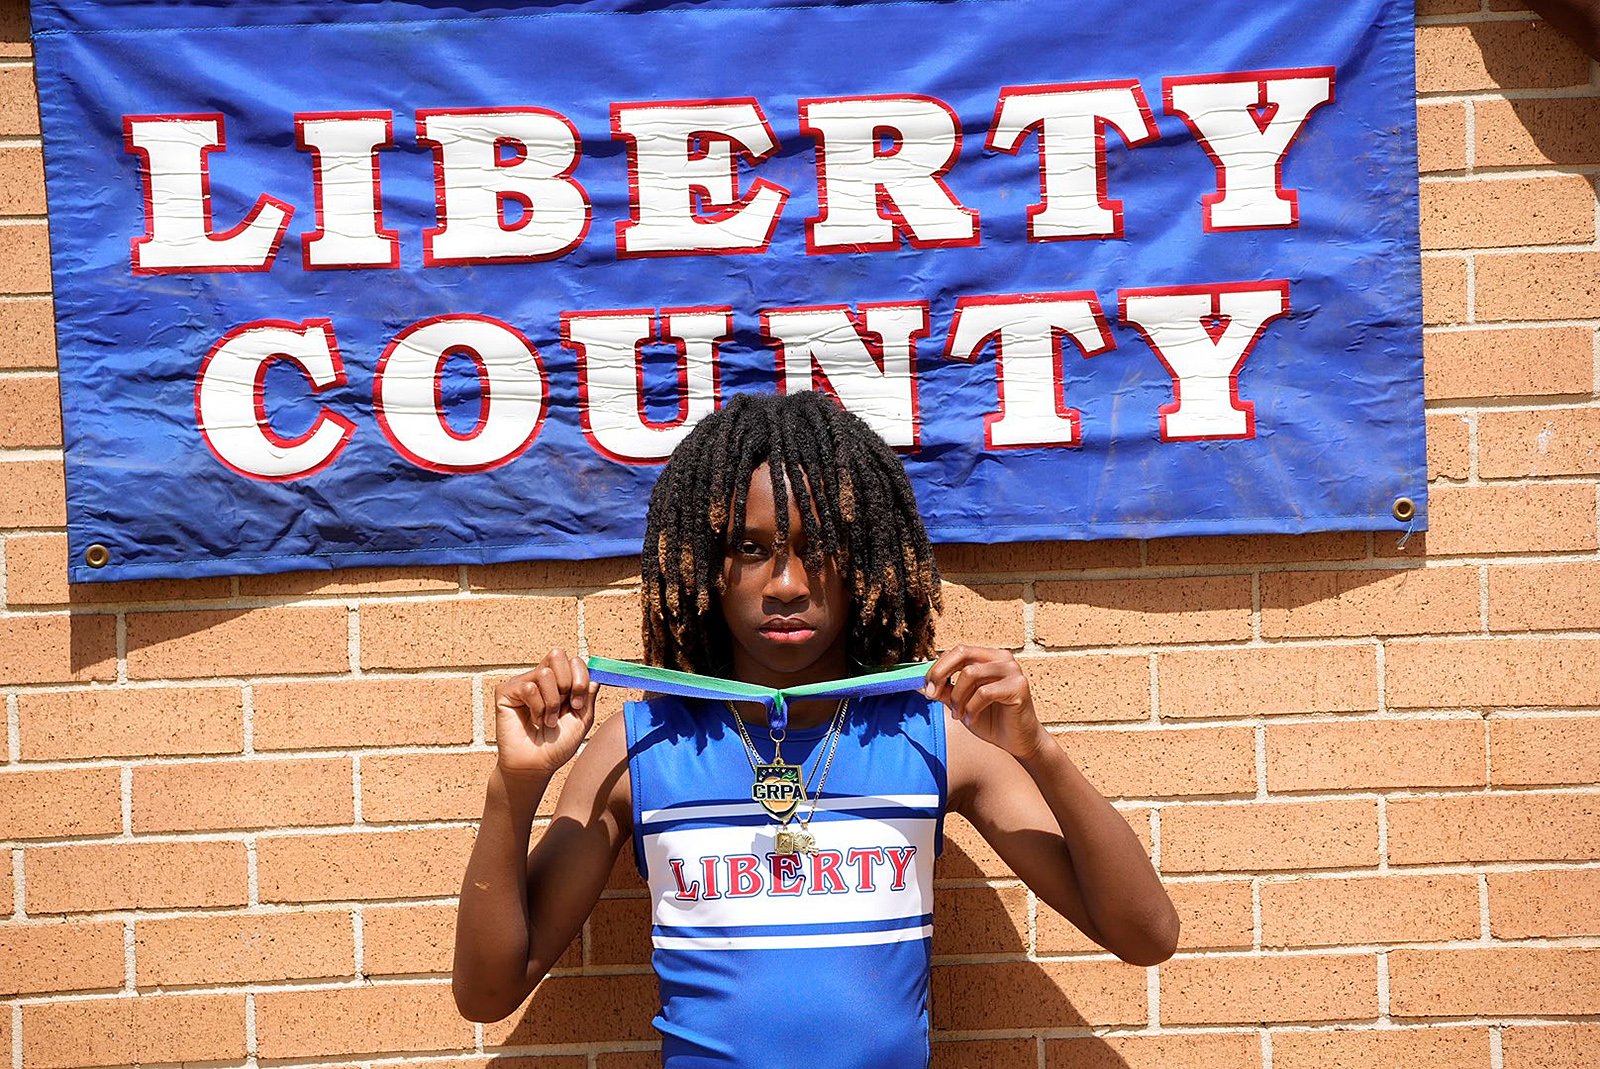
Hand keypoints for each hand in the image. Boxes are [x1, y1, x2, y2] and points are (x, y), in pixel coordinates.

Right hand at [493, 649, 599, 776]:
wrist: (536, 766)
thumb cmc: (557, 744)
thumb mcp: (582, 719)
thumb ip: (589, 694)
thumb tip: (594, 674)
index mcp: (560, 681)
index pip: (574, 661)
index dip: (581, 678)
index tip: (578, 704)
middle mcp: (541, 678)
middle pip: (558, 655)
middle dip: (567, 683)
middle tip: (565, 707)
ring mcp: (523, 683)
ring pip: (546, 674)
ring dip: (552, 704)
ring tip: (548, 721)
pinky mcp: (506, 692)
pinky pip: (529, 688)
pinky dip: (537, 708)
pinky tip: (534, 721)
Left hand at [924, 645, 1049, 760]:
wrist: (1017, 741)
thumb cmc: (991, 720)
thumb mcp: (961, 702)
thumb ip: (944, 690)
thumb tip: (918, 684)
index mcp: (988, 657)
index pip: (957, 651)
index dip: (937, 668)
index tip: (926, 689)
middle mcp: (1002, 658)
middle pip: (962, 653)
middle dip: (941, 673)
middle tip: (932, 694)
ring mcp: (1012, 670)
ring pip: (971, 673)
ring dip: (958, 698)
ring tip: (958, 715)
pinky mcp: (1019, 686)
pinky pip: (984, 692)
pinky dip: (972, 708)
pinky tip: (972, 719)